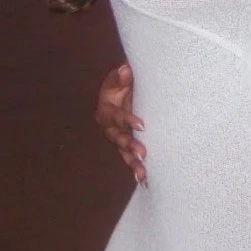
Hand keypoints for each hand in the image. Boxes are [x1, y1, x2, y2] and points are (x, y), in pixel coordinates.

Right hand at [94, 64, 146, 184]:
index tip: (141, 125)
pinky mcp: (125, 144)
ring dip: (132, 163)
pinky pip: (129, 158)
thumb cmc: (120, 83)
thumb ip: (122, 76)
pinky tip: (144, 180)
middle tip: (142, 154)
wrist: (120, 91)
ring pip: (123, 152)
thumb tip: (125, 70)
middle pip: (118, 138)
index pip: (116, 116)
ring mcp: (117, 137)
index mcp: (106, 110)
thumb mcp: (119, 77)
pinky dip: (135, 168)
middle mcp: (109, 127)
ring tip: (143, 175)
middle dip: (130, 146)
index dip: (127, 120)